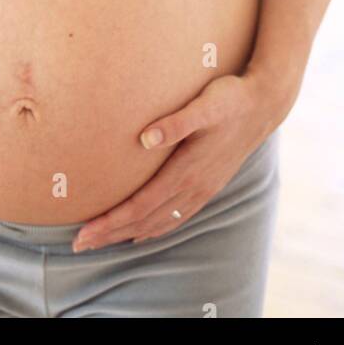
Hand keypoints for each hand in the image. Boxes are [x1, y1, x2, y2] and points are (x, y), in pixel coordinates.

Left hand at [71, 72, 280, 252]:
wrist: (264, 105)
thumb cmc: (230, 99)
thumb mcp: (204, 104)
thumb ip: (176, 122)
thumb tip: (144, 139)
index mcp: (188, 170)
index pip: (140, 205)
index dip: (111, 220)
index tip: (85, 230)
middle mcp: (194, 187)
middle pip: (145, 220)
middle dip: (111, 233)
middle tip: (80, 244)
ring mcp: (203, 189)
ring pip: (160, 223)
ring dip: (129, 234)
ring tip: (102, 242)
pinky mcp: (209, 186)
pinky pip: (177, 218)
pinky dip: (155, 229)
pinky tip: (143, 233)